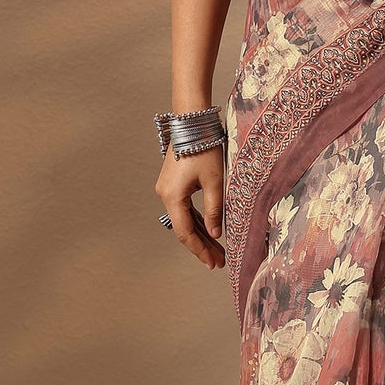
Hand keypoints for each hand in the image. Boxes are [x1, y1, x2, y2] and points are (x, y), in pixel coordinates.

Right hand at [154, 146, 225, 269]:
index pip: (186, 232)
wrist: (192, 122)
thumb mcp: (214, 181)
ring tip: (218, 251)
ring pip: (185, 219)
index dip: (199, 250)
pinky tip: (210, 232)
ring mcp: (168, 190)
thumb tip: (216, 234)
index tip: (213, 263)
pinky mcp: (174, 184)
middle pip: (185, 228)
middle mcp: (165, 195)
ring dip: (201, 234)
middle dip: (202, 246)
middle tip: (219, 262)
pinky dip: (198, 220)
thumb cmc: (205, 148)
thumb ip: (214, 209)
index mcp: (172, 197)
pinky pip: (185, 208)